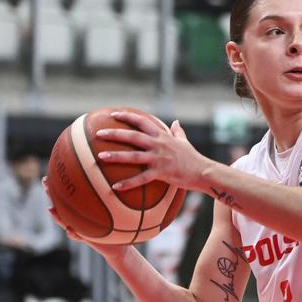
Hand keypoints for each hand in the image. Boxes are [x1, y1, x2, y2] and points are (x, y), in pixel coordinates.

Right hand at [42, 176, 126, 257]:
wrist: (119, 247)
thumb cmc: (118, 226)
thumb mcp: (118, 210)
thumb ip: (115, 198)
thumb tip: (120, 178)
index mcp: (84, 210)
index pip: (71, 194)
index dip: (64, 183)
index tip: (56, 169)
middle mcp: (78, 218)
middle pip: (62, 204)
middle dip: (53, 194)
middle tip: (46, 183)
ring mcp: (80, 229)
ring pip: (65, 221)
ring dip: (57, 216)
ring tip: (50, 209)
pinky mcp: (87, 240)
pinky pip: (78, 237)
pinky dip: (74, 234)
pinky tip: (70, 231)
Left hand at [94, 111, 210, 191]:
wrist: (203, 172)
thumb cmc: (193, 158)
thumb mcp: (185, 142)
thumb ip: (178, 131)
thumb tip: (176, 121)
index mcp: (163, 136)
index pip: (142, 122)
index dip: (127, 117)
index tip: (114, 114)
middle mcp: (159, 145)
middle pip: (133, 136)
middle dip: (115, 134)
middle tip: (98, 133)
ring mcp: (159, 159)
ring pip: (134, 156)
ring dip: (116, 156)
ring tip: (100, 156)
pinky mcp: (161, 173)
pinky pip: (141, 178)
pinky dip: (128, 183)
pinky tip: (115, 187)